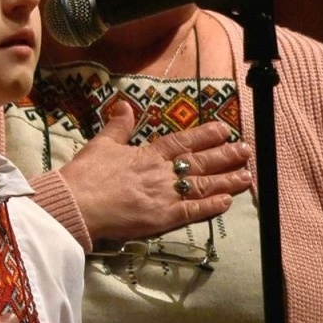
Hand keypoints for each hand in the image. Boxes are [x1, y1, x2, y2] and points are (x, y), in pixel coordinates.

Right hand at [59, 99, 252, 242]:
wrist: (76, 204)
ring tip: (246, 175)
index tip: (224, 130)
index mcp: (148, 154)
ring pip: (202, 185)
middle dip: (225, 156)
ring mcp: (165, 196)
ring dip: (226, 180)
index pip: (183, 142)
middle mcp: (162, 173)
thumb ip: (118, 125)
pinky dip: (211, 206)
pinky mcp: (163, 218)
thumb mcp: (100, 143)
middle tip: (246, 150)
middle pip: (200, 162)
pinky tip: (228, 201)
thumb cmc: (85, 174)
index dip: (205, 135)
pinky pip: (193, 211)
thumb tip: (124, 104)